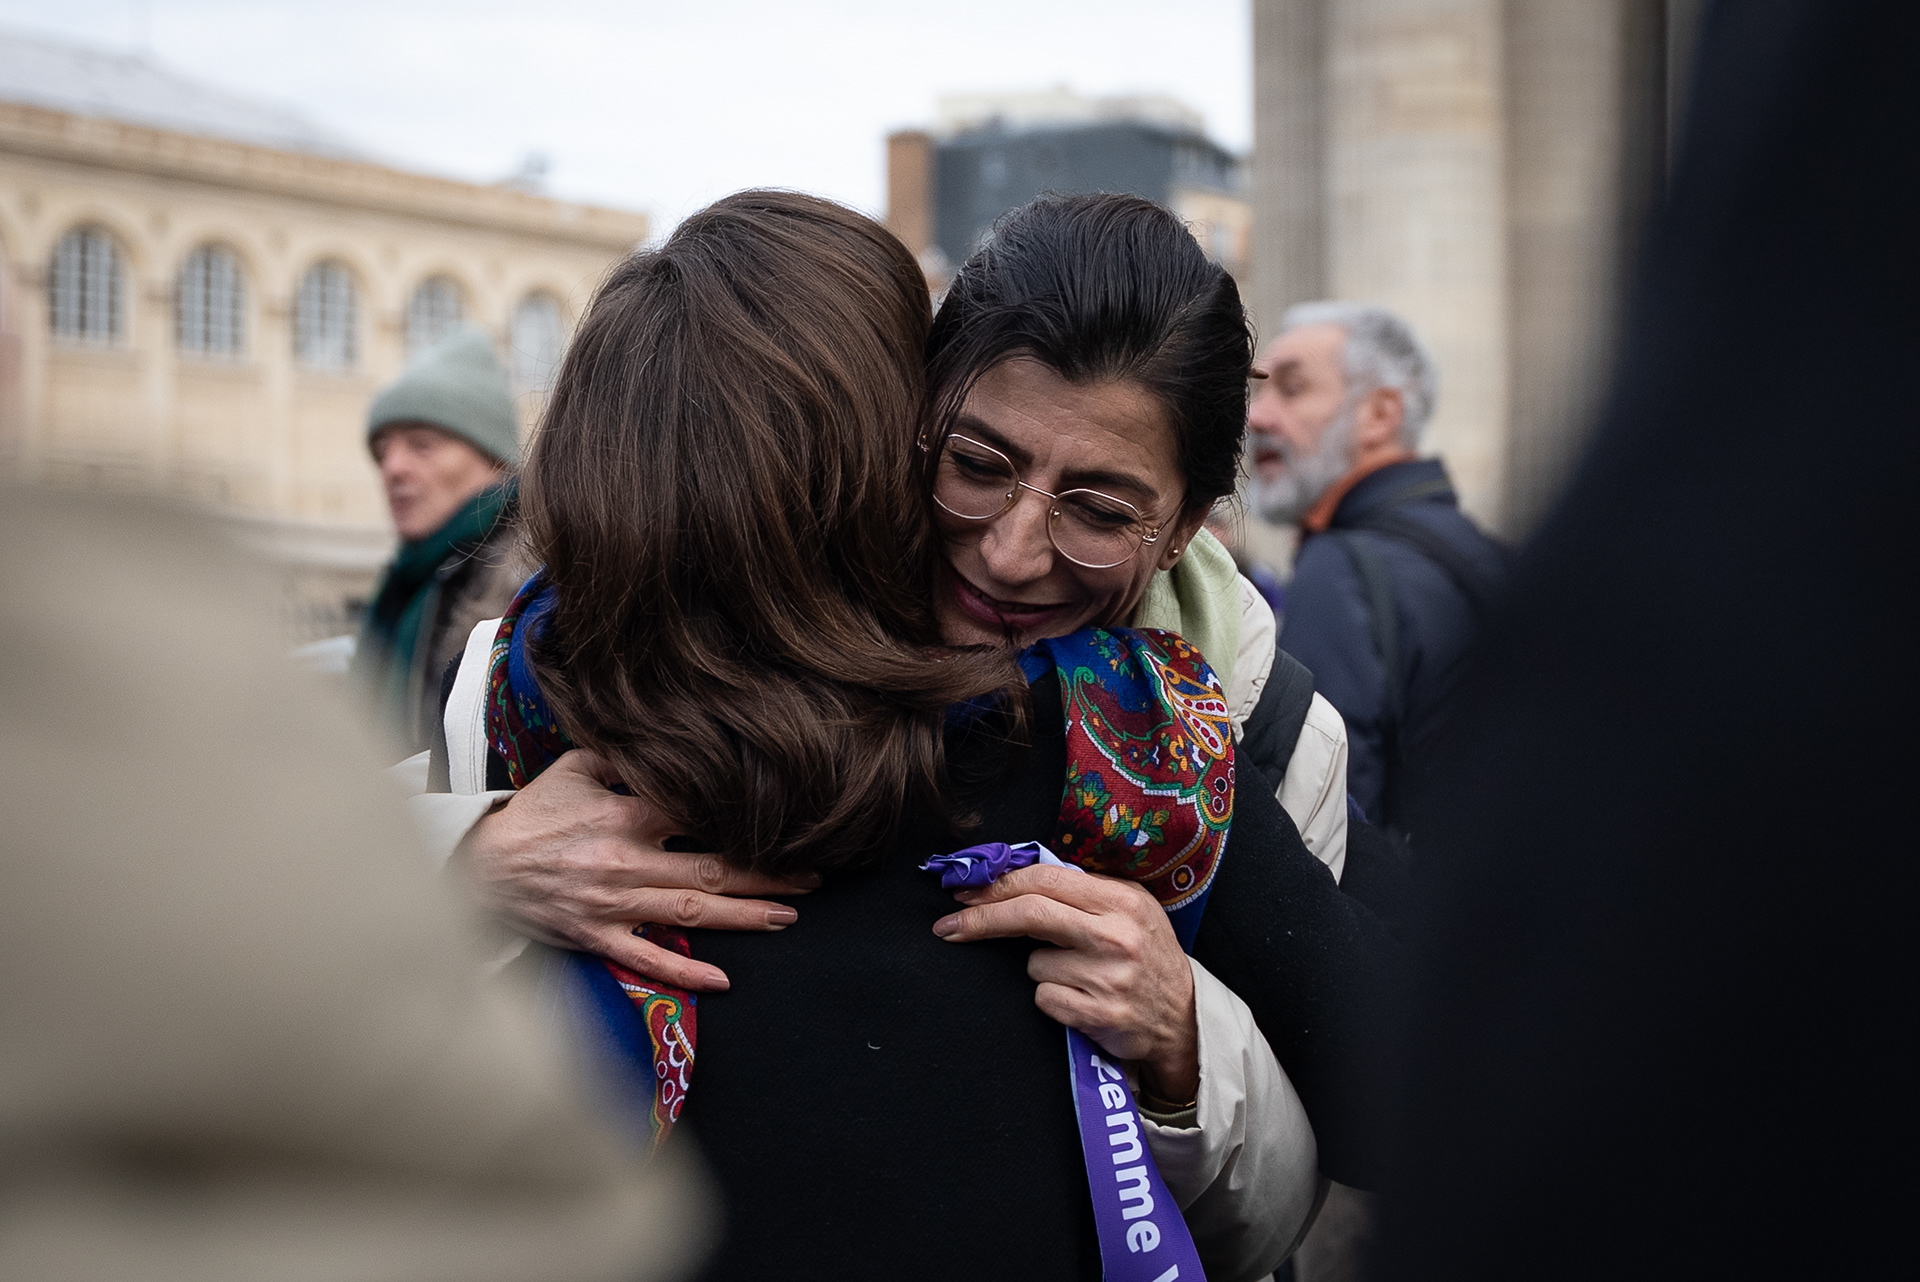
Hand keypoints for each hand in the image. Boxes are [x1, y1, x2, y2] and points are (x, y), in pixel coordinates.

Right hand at [450, 749, 816, 990]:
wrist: (475, 868)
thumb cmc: (531, 816)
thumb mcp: (572, 769)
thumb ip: (620, 756)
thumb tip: (664, 739)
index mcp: (624, 815)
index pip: (698, 815)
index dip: (744, 820)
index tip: (786, 822)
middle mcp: (626, 860)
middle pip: (712, 869)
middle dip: (768, 875)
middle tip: (813, 879)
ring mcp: (613, 904)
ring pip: (692, 912)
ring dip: (745, 915)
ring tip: (789, 916)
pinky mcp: (596, 936)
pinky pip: (647, 959)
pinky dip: (685, 971)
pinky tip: (722, 979)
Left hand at [932, 865, 1198, 1101]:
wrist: (1182, 1017)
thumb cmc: (1145, 954)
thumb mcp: (1128, 909)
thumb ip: (1080, 891)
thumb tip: (1009, 877)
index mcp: (1121, 900)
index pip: (1045, 879)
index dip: (997, 884)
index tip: (963, 892)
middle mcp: (1118, 935)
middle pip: (1030, 914)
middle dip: (980, 919)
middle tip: (947, 926)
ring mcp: (1110, 978)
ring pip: (1034, 964)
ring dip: (1041, 969)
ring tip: (1078, 975)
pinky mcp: (1100, 1016)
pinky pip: (1044, 999)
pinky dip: (1051, 999)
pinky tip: (1080, 999)